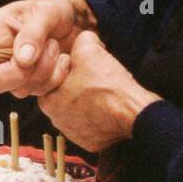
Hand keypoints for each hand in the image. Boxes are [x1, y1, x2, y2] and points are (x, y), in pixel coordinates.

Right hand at [0, 0, 87, 98]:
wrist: (74, 19)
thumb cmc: (53, 8)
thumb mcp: (47, 10)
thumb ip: (33, 32)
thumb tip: (22, 60)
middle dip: (19, 74)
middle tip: (47, 48)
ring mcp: (13, 70)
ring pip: (18, 90)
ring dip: (42, 73)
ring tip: (55, 46)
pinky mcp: (31, 81)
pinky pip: (38, 92)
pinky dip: (54, 80)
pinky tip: (62, 60)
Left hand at [38, 30, 156, 152]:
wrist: (134, 114)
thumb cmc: (108, 85)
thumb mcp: (89, 50)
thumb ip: (80, 40)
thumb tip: (82, 39)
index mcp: (48, 101)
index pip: (53, 76)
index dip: (71, 65)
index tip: (87, 65)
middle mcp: (57, 121)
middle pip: (67, 92)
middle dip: (81, 82)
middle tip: (98, 75)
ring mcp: (74, 134)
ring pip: (81, 107)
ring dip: (91, 98)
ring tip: (107, 90)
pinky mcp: (92, 142)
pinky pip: (94, 123)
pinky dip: (102, 114)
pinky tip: (112, 104)